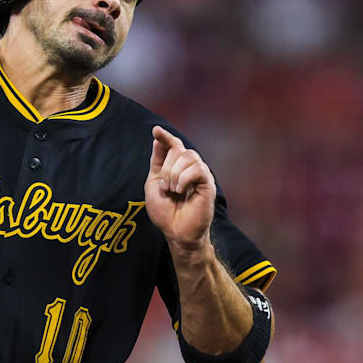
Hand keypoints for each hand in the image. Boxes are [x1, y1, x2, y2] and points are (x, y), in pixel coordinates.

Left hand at [145, 126, 216, 255]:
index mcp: (177, 167)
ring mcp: (201, 175)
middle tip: (165, 187)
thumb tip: (158, 138)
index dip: (166, 137)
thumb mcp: (154, 184)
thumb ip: (157, 162)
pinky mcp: (208, 184)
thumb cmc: (165, 212)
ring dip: (174, 174)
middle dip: (166, 167)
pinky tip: (181, 190)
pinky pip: (197, 169)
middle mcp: (191, 168)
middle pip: (179, 149)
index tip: (155, 130)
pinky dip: (184, 179)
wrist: (176, 232)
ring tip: (173, 190)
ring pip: (189, 156)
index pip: (174, 145)